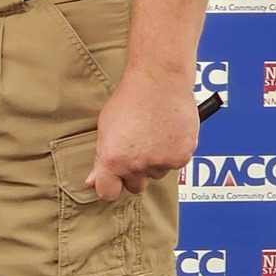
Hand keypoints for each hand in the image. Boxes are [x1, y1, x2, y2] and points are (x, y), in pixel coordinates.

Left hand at [87, 69, 198, 200]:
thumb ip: (101, 158)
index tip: (112, 181)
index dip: (110, 187)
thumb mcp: (106, 127)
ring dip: (154, 162)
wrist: (160, 81)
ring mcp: (161, 162)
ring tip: (152, 135)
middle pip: (135, 187)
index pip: (108, 193)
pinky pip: (175, 164)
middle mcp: (137, 165)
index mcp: (113, 159)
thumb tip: (93, 181)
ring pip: (156, 174)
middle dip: (133, 175)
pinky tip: (166, 134)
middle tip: (135, 151)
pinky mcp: (182, 156)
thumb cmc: (130, 99)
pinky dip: (172, 153)